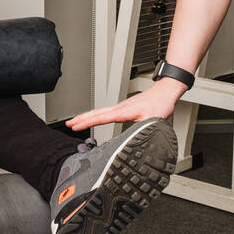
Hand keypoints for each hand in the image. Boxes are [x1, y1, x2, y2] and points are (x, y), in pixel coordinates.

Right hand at [67, 81, 183, 131]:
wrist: (165, 92)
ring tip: (75, 121)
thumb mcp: (153, 120)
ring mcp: (121, 106)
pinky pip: (105, 111)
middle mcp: (120, 107)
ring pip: (99, 111)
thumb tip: (134, 140)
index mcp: (124, 111)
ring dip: (86, 116)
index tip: (76, 126)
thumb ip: (142, 130)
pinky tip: (95, 118)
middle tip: (68, 124)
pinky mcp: (124, 107)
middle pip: (95, 112)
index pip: (101, 117)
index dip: (87, 122)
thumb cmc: (160, 104)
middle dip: (80, 118)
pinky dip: (95, 115)